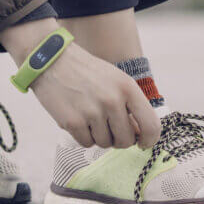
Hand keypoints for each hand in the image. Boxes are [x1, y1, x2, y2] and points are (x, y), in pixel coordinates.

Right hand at [29, 42, 160, 148]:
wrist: (52, 60)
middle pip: (126, 140)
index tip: (142, 143)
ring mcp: (92, 112)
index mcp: (127, 88)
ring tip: (90, 116)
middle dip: (119, 139)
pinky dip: (83, 136)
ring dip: (99, 136)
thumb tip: (139, 135)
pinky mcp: (73, 122)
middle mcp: (112, 100)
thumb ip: (130, 105)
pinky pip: (86, 143)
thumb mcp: (116, 79)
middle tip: (110, 127)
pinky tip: (78, 119)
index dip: (149, 139)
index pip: (151, 125)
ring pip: (105, 143)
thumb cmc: (87, 72)